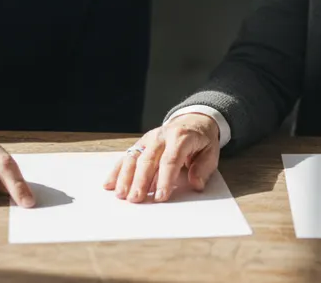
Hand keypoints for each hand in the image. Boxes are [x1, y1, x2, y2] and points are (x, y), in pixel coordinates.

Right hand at [103, 113, 219, 202]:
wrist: (193, 120)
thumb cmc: (201, 140)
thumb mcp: (211, 152)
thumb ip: (203, 168)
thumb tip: (196, 184)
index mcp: (180, 137)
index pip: (170, 160)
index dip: (165, 179)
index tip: (161, 197)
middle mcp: (161, 136)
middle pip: (148, 159)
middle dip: (141, 181)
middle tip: (136, 199)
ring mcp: (148, 139)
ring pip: (134, 157)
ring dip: (125, 177)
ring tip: (121, 195)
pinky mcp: (141, 143)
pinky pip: (127, 156)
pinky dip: (117, 171)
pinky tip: (109, 184)